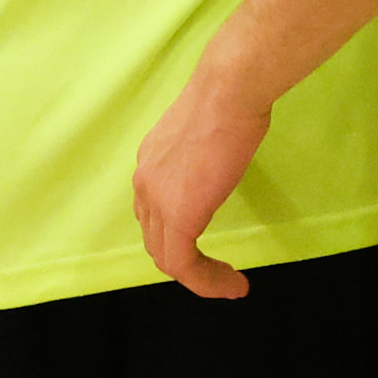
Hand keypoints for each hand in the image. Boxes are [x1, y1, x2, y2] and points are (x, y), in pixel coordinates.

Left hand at [132, 56, 269, 298]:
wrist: (229, 92)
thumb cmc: (229, 100)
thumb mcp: (207, 133)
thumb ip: (201, 155)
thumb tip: (218, 159)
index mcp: (151, 163)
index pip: (154, 214)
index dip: (179, 237)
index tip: (210, 246)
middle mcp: (145, 183)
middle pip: (156, 240)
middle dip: (187, 263)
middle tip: (220, 274)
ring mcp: (158, 200)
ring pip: (167, 258)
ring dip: (200, 278)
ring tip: (228, 284)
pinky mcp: (180, 216)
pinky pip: (184, 265)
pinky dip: (207, 282)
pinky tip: (232, 284)